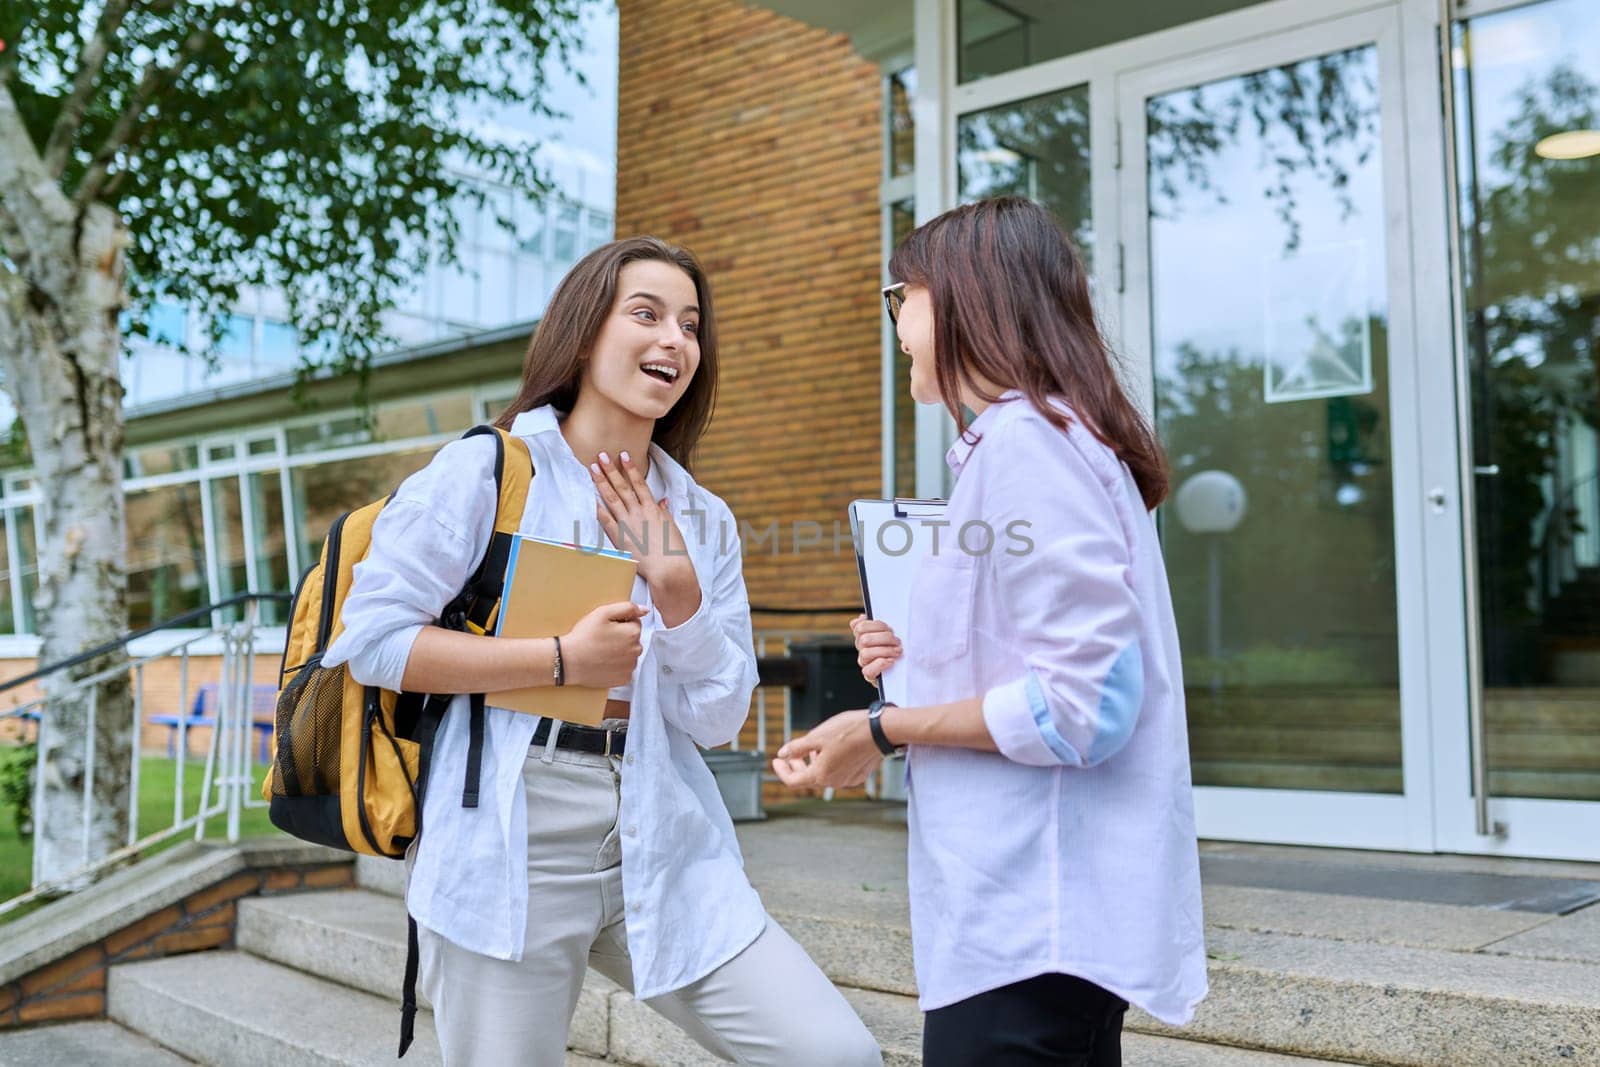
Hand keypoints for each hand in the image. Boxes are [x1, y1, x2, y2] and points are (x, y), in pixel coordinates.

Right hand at [562, 601, 648, 687]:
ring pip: (630, 654)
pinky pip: (625, 669)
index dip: (620, 623)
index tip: (607, 628)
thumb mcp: (603, 613)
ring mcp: (631, 667)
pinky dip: (618, 666)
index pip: (635, 623)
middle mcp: (636, 651)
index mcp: (633, 633)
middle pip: (634, 639)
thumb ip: (627, 608)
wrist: (569, 661)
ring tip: (602, 651)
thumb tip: (644, 610)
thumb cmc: (584, 637)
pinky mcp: (624, 679)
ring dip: (621, 652)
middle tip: (603, 640)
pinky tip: (605, 662)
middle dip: (622, 637)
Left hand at [590, 450, 697, 592]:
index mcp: (653, 508)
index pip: (639, 483)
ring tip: (594, 468)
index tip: (623, 455)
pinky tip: (590, 497)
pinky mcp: (620, 537)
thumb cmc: (673, 550)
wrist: (669, 568)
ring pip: (613, 498)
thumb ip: (664, 512)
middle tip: (602, 455)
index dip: (631, 468)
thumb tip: (662, 500)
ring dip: (602, 482)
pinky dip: (598, 508)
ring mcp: (629, 523)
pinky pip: (606, 519)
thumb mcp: (671, 527)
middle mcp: (639, 512)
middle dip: (612, 469)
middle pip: (623, 486)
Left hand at [771, 710, 882, 789]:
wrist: (880, 731)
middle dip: (796, 766)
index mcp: (820, 775)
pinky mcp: (859, 774)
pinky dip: (829, 763)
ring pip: (824, 775)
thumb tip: (783, 753)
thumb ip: (797, 747)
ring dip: (814, 763)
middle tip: (790, 754)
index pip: (793, 781)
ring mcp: (848, 780)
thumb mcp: (816, 736)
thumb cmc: (848, 731)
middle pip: (808, 779)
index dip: (782, 771)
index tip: (776, 761)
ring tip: (812, 747)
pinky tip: (830, 749)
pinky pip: (839, 772)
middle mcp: (834, 782)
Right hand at [850, 614, 901, 683]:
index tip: (889, 628)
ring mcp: (865, 662)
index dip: (875, 625)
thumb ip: (878, 624)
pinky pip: (868, 670)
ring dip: (885, 651)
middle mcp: (862, 649)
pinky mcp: (870, 676)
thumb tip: (862, 617)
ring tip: (898, 652)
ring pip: (865, 653)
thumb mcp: (890, 633)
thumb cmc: (897, 648)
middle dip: (884, 638)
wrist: (905, 669)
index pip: (860, 627)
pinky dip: (881, 664)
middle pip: (864, 639)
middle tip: (897, 641)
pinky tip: (891, 661)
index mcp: (864, 636)